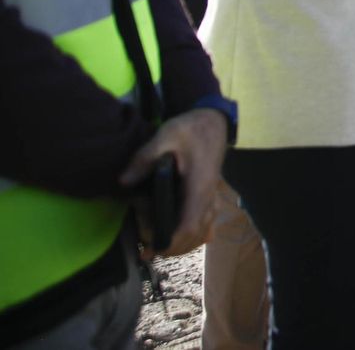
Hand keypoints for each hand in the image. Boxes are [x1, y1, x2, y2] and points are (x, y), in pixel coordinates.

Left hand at [118, 108, 227, 257]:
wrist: (213, 122)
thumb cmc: (191, 129)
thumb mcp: (166, 136)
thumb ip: (144, 158)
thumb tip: (123, 182)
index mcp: (199, 187)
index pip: (189, 225)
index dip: (172, 242)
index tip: (151, 249)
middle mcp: (209, 197)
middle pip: (195, 235)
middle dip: (172, 247)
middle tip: (147, 248)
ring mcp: (212, 198)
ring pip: (203, 233)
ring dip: (183, 244)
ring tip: (157, 245)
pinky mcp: (211, 196)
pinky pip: (207, 225)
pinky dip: (194, 236)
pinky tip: (179, 238)